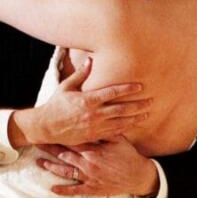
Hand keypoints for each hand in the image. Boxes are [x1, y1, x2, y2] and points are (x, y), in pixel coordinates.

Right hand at [8, 58, 150, 147]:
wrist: (45, 127)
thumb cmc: (55, 105)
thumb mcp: (66, 87)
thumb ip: (80, 74)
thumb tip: (90, 60)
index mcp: (88, 100)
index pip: (113, 92)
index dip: (128, 89)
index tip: (140, 86)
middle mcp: (93, 114)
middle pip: (121, 109)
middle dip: (138, 105)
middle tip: (151, 101)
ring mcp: (94, 127)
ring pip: (120, 123)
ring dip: (135, 118)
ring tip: (146, 115)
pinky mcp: (93, 137)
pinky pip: (112, 133)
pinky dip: (124, 129)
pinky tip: (132, 126)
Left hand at [37, 136, 160, 197]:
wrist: (138, 176)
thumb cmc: (129, 156)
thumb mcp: (118, 139)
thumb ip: (105, 130)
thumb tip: (95, 117)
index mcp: (93, 149)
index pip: (72, 140)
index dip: (59, 135)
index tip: (48, 130)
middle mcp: (88, 163)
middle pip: (64, 154)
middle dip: (50, 148)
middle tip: (37, 143)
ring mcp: (89, 176)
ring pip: (66, 171)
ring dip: (51, 167)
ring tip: (39, 162)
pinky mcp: (93, 188)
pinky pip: (75, 190)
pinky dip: (64, 190)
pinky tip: (53, 189)